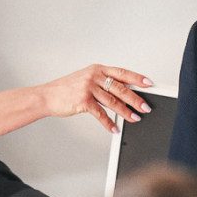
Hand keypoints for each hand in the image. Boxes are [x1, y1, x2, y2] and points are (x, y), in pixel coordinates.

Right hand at [36, 65, 153, 131]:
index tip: (149, 83)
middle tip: (146, 107)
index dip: (137, 78)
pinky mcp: (83, 100)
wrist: (47, 96)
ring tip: (135, 118)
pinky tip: (115, 127)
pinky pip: (101, 113)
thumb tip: (123, 93)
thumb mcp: (85, 80)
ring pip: (113, 101)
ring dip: (126, 112)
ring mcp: (88, 88)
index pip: (122, 73)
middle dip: (136, 99)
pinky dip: (109, 123)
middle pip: (120, 88)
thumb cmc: (66, 89)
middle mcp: (94, 76)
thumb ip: (102, 84)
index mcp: (97, 69)